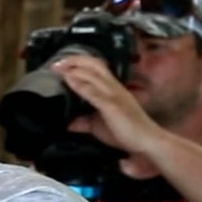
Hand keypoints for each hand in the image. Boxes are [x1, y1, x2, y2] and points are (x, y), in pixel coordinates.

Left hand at [50, 55, 168, 169]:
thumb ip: (85, 122)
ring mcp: (113, 95)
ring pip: (93, 74)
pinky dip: (80, 85)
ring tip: (58, 68)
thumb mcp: (99, 126)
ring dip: (74, 68)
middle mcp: (114, 88)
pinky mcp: (112, 105)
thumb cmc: (126, 132)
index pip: (97, 68)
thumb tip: (70, 124)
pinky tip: (69, 80)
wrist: (146, 141)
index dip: (79, 63)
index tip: (61, 65)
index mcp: (112, 89)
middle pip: (95, 64)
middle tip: (56, 64)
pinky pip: (94, 91)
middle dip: (74, 60)